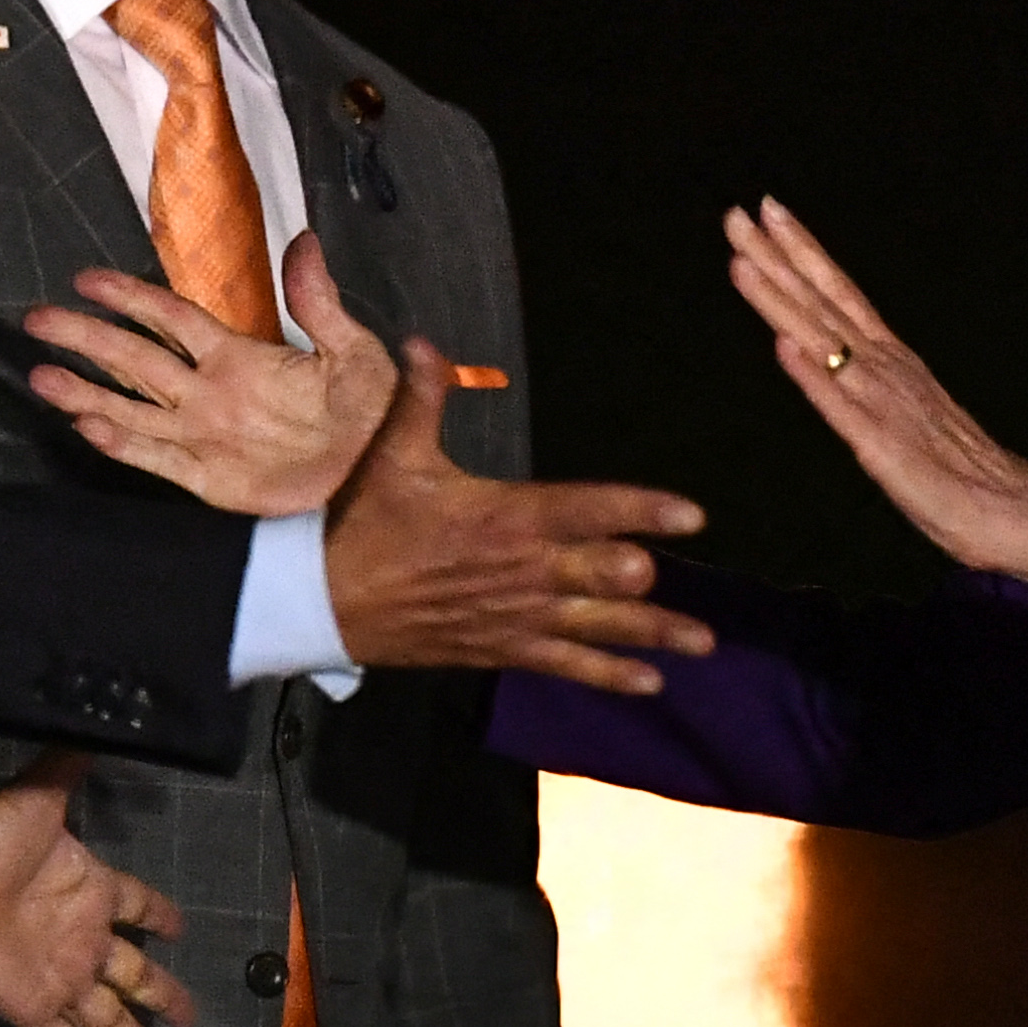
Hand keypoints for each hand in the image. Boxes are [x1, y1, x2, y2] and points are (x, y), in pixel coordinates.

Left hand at [0, 749, 195, 1026]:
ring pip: (108, 1019)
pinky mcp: (33, 1008)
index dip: (160, 916)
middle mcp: (84, 940)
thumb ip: (71, 764)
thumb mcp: (44, 797)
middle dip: (163, 997)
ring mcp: (61, 978)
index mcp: (94, 890)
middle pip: (136, 976)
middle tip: (190, 1019)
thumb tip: (101, 724)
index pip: (139, 906)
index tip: (181, 929)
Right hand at [25, 233, 401, 515]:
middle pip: (136, 358)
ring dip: (87, 392)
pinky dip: (123, 444)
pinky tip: (87, 424)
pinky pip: (158, 458)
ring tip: (39, 377)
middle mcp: (209, 393)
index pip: (171, 318)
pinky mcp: (210, 480)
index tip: (86, 279)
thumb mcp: (356, 351)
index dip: (129, 297)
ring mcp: (205, 437)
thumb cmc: (373, 415)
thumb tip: (303, 241)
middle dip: (86, 338)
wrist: (380, 480)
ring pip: (133, 409)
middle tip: (36, 319)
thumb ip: (320, 303)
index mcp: (239, 356)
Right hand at [320, 348, 712, 693]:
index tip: (693, 515)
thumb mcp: (394, 453)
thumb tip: (424, 342)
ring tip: (702, 644)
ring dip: (654, 634)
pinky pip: (567, 665)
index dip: (647, 510)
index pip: (594, 509)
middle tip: (684, 586)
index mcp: (510, 515)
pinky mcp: (503, 648)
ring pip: (601, 627)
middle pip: (609, 576)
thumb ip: (421, 396)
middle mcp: (526, 569)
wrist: (325, 599)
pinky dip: (610, 675)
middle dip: (646, 579)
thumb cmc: (364, 521)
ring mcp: (518, 615)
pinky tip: (649, 684)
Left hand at [729, 199, 1027, 622]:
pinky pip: (839, 406)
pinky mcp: (881, 446)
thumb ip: (865, 383)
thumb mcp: (901, 414)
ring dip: (781, 299)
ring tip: (743, 260)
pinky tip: (782, 345)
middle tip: (737, 213)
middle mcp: (886, 367)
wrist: (1013, 511)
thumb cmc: (957, 473)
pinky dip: (812, 373)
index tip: (766, 209)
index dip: (801, 252)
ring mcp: (882, 402)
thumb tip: (820, 351)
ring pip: (822, 339)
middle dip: (778, 256)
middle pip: (824, 301)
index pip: (838, 293)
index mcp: (891, 359)